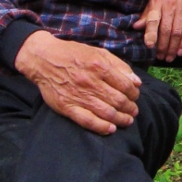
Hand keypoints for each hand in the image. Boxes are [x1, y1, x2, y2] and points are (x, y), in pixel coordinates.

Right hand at [15, 31, 141, 134]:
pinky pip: (87, 121)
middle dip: (130, 108)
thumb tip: (136, 82)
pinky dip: (102, 127)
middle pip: (118, 100)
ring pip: (106, 112)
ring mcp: (78, 96)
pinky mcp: (67, 107)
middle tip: (134, 110)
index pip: (125, 85)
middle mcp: (90, 82)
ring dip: (121, 118)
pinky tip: (111, 129)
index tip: (136, 96)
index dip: (134, 93)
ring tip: (128, 120)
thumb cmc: (74, 54)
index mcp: (99, 67)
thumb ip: (119, 66)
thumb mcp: (99, 52)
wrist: (44, 59)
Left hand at [133, 0, 181, 61]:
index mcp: (157, 3)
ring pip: (177, 33)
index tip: (149, 45)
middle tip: (160, 57)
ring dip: (173, 48)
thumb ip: (146, 14)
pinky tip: (181, 51)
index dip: (151, 33)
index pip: (153, 19)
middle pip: (166, 30)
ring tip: (169, 58)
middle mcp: (170, 7)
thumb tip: (136, 27)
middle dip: (163, 46)